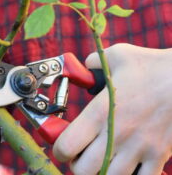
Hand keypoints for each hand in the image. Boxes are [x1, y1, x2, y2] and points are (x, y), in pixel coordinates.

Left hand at [53, 43, 171, 174]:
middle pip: (83, 170)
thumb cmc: (153, 67)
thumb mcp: (117, 56)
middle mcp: (116, 133)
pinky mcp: (159, 155)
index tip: (62, 146)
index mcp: (100, 112)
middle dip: (76, 165)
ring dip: (101, 173)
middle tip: (80, 156)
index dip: (59, 150)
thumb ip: (93, 63)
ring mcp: (139, 148)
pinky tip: (126, 166)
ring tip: (101, 162)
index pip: (66, 146)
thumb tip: (83, 68)